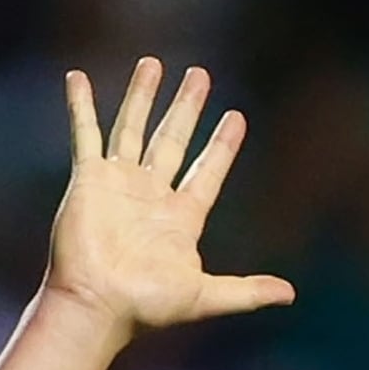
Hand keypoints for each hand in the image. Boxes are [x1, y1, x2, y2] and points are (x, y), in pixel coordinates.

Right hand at [44, 58, 293, 333]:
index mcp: (181, 217)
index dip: (222, 146)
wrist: (97, 305)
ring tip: (153, 63)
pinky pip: (86, 134)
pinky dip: (82, 106)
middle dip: (187, 107)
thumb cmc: (147, 306)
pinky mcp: (88, 179)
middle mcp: (151, 194)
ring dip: (143, 95)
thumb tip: (290, 294)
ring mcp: (119, 183)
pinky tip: (78, 78)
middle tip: (201, 74)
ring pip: (134, 128)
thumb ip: (246, 291)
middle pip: (173, 139)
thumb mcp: (205, 296)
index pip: (208, 171)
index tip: (236, 117)